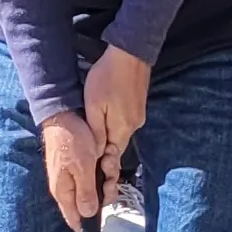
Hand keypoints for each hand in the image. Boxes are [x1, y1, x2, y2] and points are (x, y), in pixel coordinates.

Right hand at [41, 108, 104, 231]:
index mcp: (64, 192)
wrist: (64, 114)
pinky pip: (97, 175)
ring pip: (97, 188)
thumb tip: (89, 215)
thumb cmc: (71, 140)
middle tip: (111, 179)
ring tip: (108, 161)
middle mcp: (68, 187)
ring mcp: (75, 176)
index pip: (74, 219)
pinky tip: (107, 156)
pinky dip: (105, 168)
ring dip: (108, 177)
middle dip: (105, 194)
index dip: (88, 228)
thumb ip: (86, 192)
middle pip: (91, 204)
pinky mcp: (82, 166)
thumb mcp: (83, 167)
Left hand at [83, 45, 149, 185]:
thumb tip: (96, 154)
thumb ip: (96, 132)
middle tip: (93, 165)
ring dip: (109, 139)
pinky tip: (106, 121)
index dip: (104, 168)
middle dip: (106, 156)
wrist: (130, 53)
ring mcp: (138, 115)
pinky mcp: (138, 107)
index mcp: (122, 129)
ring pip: (120, 134)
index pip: (113, 157)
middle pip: (117, 147)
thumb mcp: (94, 106)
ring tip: (95, 142)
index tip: (97, 179)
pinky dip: (114, 127)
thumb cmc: (108, 77)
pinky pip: (124, 123)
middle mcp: (133, 125)